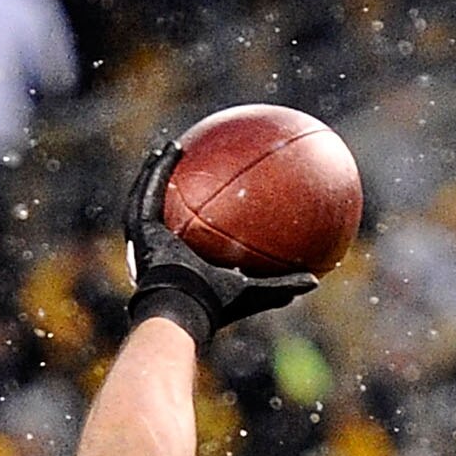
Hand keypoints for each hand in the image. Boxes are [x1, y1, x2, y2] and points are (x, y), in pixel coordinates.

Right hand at [124, 140, 317, 348]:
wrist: (185, 307)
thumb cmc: (216, 305)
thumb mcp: (256, 292)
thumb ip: (283, 285)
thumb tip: (316, 281)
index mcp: (187, 265)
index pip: (193, 237)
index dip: (201, 217)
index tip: (216, 197)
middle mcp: (165, 251)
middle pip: (169, 214)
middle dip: (176, 191)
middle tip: (190, 167)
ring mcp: (148, 240)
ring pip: (150, 198)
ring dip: (158, 173)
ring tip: (171, 149)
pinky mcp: (139, 230)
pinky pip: (148, 192)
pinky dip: (156, 170)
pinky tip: (169, 148)